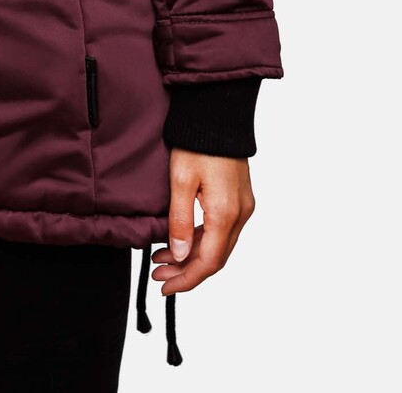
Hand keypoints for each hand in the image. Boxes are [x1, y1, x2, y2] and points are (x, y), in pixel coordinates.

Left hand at [151, 149, 254, 294]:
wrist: (217, 114)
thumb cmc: (196, 143)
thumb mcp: (180, 180)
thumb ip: (179, 220)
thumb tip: (178, 256)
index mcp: (225, 213)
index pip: (208, 262)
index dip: (186, 279)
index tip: (164, 287)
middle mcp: (240, 214)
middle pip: (215, 258)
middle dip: (186, 271)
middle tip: (159, 275)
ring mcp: (243, 206)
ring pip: (219, 245)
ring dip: (192, 257)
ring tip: (163, 259)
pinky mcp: (240, 198)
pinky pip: (223, 231)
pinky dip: (202, 241)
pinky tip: (182, 240)